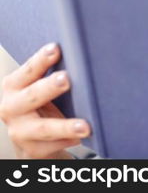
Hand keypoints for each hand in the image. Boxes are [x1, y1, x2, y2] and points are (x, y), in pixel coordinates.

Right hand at [0, 43, 91, 158]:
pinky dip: (68, 141)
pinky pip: (52, 146)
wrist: (30, 137)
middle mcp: (11, 107)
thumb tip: (83, 55)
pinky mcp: (32, 149)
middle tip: (66, 79)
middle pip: (31, 96)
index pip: (28, 70)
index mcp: (14, 86)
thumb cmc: (41, 102)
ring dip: (65, 126)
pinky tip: (82, 138)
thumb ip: (53, 73)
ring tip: (85, 126)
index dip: (41, 60)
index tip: (56, 48)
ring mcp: (20, 131)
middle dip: (49, 87)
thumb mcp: (40, 86)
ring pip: (43, 128)